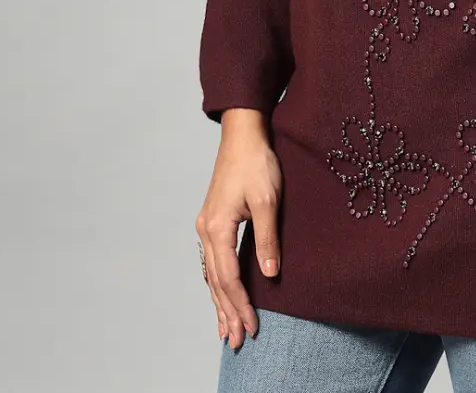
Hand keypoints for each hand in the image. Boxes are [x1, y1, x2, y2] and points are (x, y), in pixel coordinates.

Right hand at [195, 110, 282, 350]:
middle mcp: (206, 230)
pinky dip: (217, 284)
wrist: (243, 134)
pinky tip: (221, 296)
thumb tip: (269, 275)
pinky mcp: (212, 220)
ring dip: (219, 303)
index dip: (241, 304)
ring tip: (226, 330)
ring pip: (211, 274)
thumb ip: (267, 239)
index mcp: (217, 227)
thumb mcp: (268, 200)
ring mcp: (206, 225)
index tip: (254, 326)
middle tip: (238, 341)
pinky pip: (212, 261)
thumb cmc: (257, 163)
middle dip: (227, 312)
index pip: (229, 277)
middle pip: (215, 281)